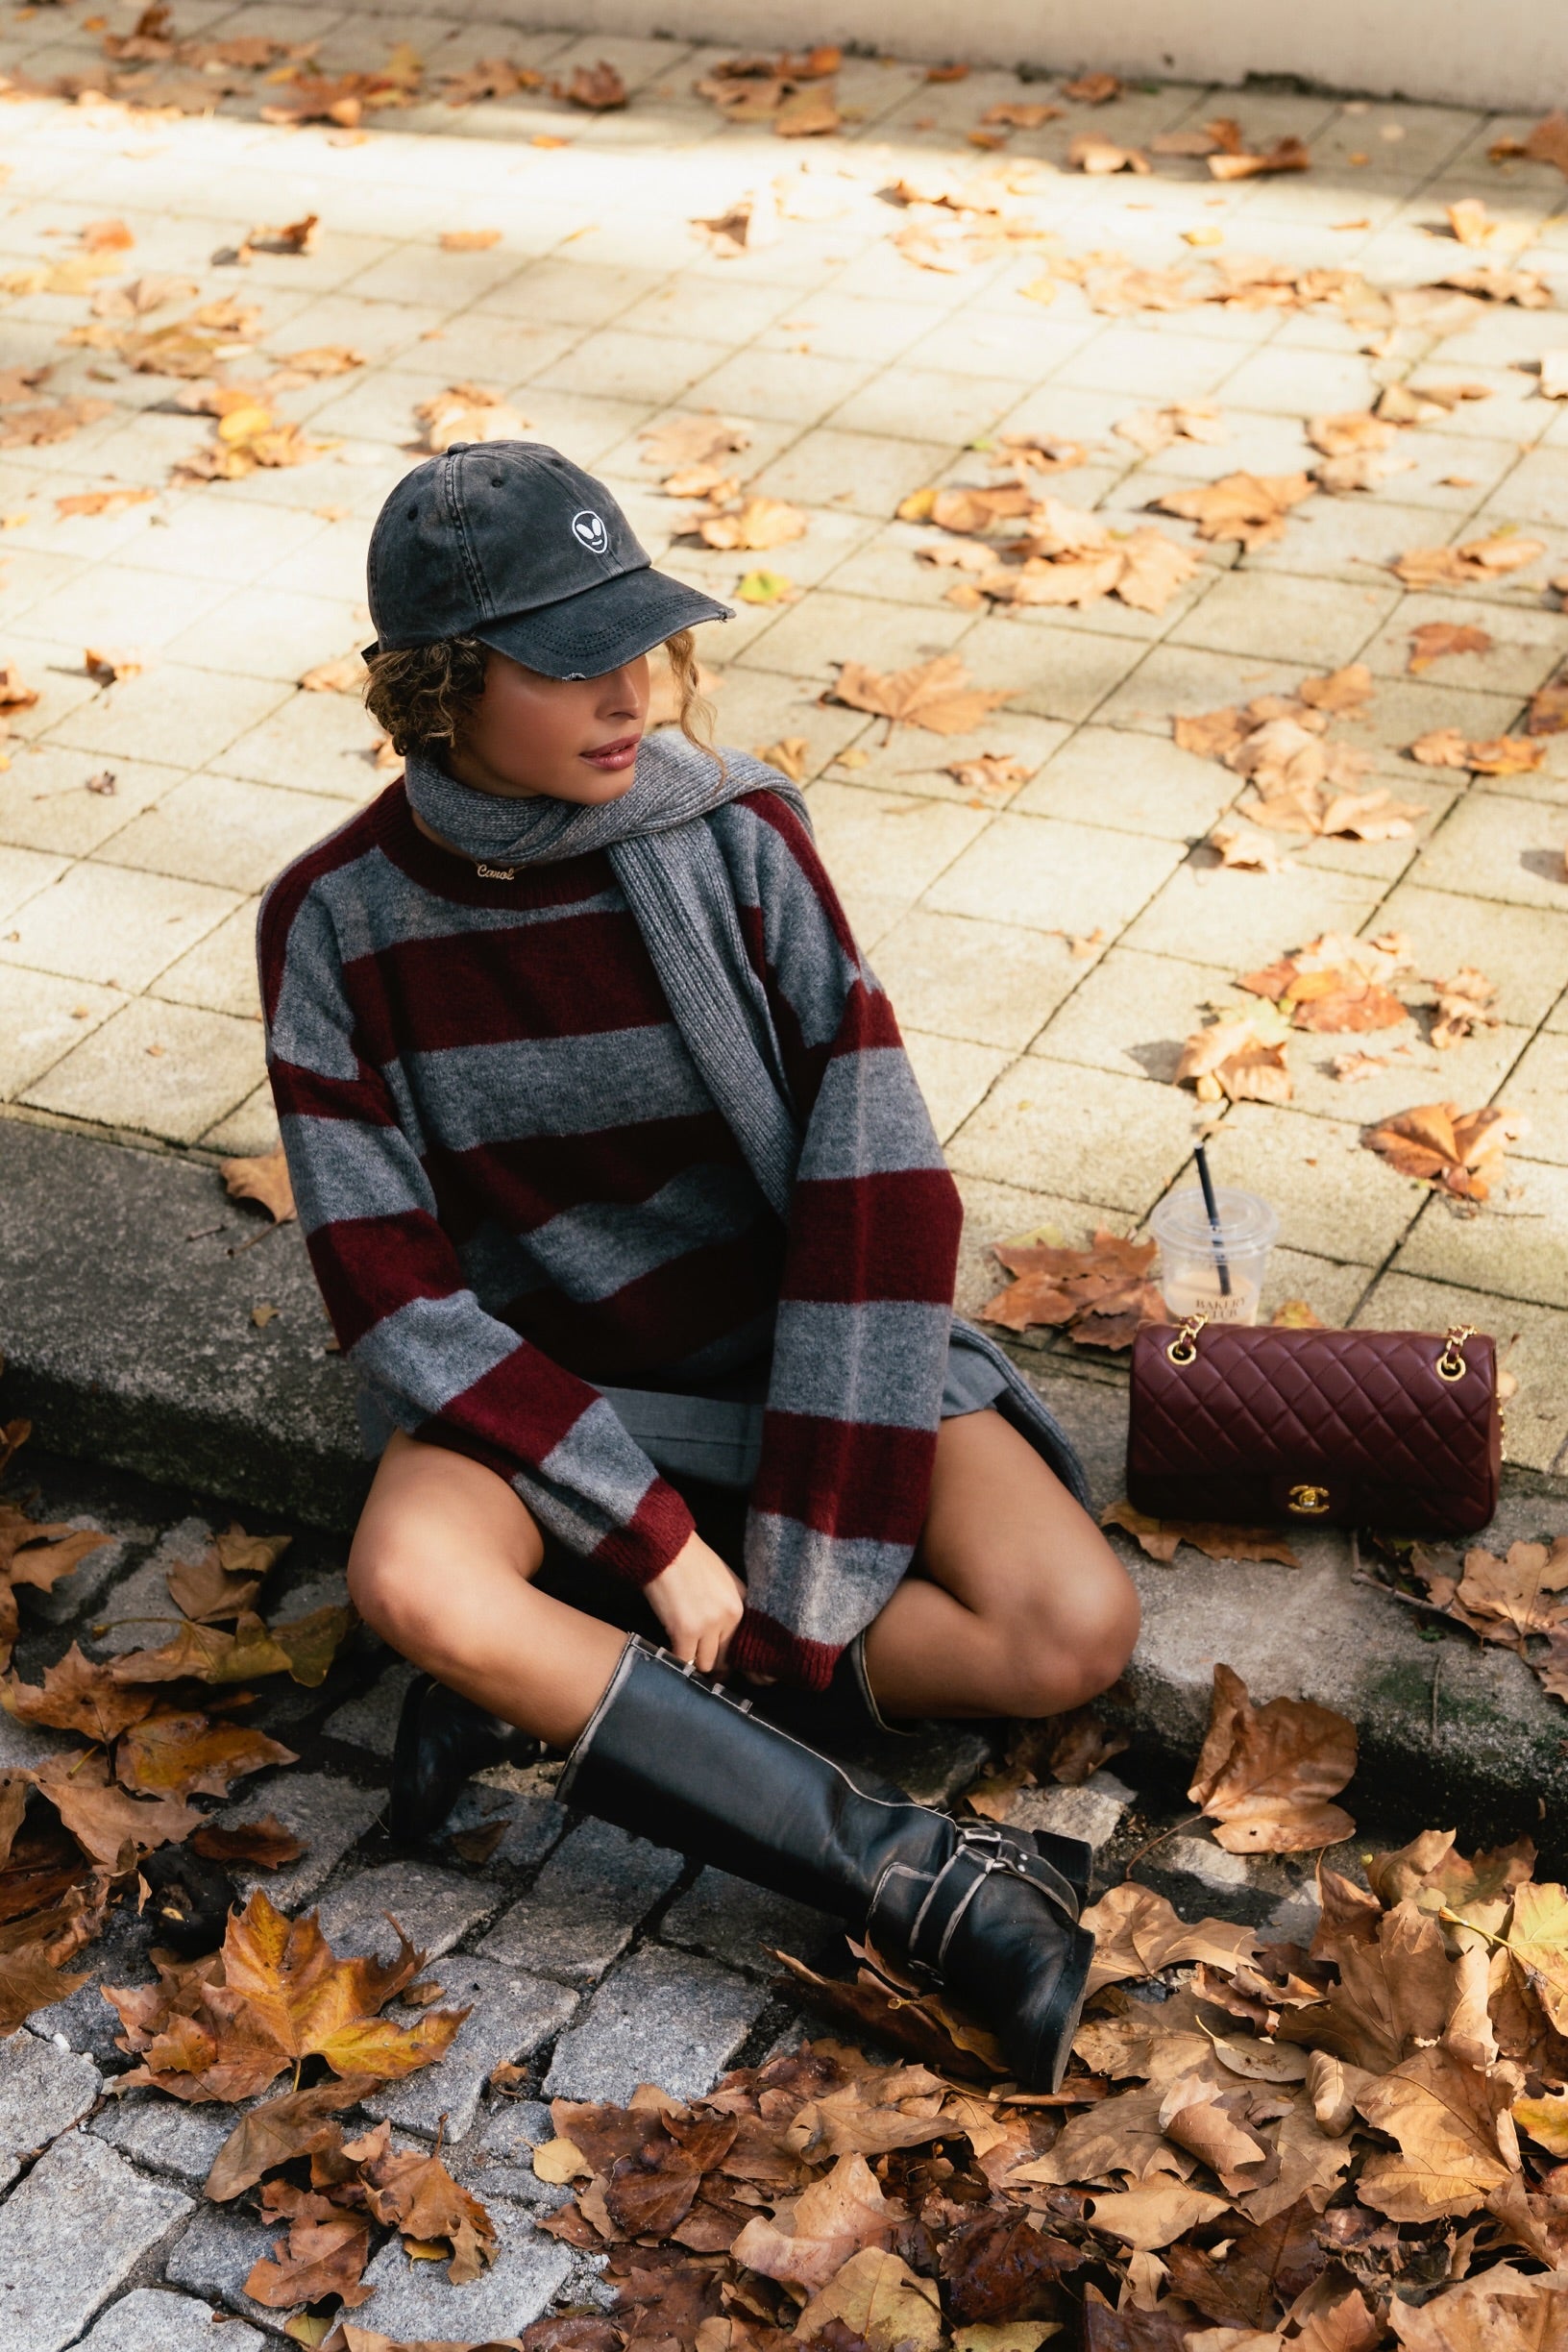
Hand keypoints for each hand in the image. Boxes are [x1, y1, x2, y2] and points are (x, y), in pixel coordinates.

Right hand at [645, 1530, 745, 1674]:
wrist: (667, 1548)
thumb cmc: (691, 1559)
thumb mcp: (723, 1580)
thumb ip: (728, 1606)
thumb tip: (722, 1634)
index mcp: (741, 1604)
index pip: (740, 1644)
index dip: (726, 1655)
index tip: (716, 1659)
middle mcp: (730, 1617)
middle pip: (724, 1659)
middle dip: (710, 1661)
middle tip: (696, 1658)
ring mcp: (709, 1625)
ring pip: (705, 1664)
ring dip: (693, 1662)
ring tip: (682, 1652)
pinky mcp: (685, 1631)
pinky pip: (684, 1660)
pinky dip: (676, 1659)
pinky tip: (670, 1649)